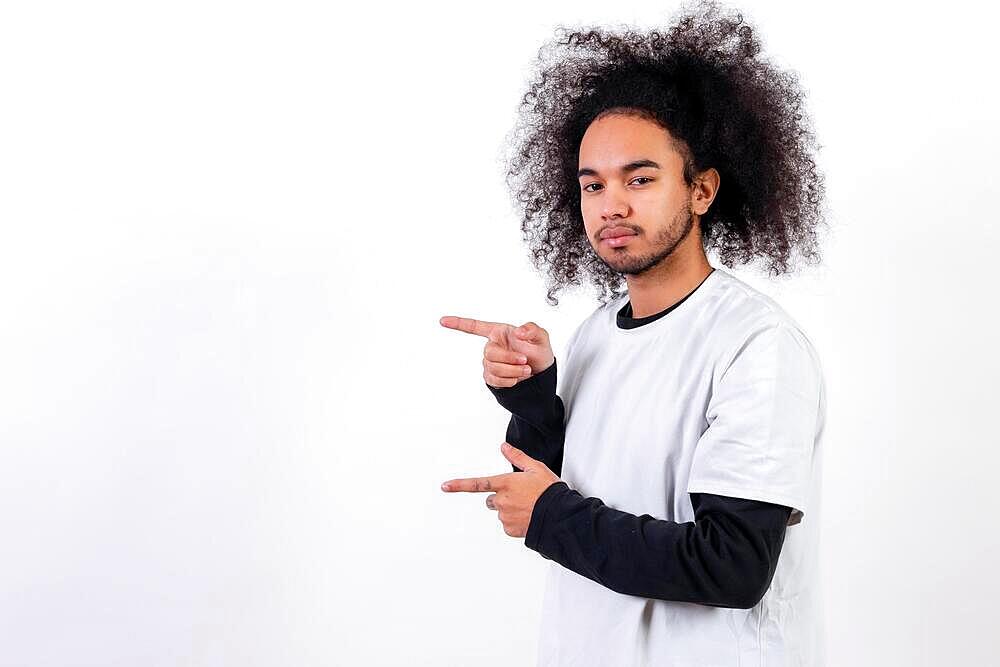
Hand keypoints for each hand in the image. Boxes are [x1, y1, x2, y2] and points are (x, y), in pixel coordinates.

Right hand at [438, 315, 554, 387]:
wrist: (541, 376)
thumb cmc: (539, 353)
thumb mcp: (542, 337)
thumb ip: (531, 329)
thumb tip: (518, 332)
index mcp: (500, 333)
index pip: (476, 327)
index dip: (459, 323)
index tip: (443, 320)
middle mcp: (493, 346)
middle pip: (489, 352)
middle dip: (508, 358)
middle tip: (524, 360)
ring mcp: (491, 362)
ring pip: (492, 367)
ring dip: (511, 371)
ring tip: (526, 370)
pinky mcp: (492, 377)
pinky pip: (493, 379)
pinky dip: (508, 380)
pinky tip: (517, 378)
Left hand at [440, 442, 560, 537]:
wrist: (559, 515)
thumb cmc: (549, 491)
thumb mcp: (536, 468)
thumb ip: (517, 457)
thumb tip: (504, 447)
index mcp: (505, 483)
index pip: (477, 484)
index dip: (459, 485)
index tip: (445, 486)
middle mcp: (501, 500)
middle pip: (491, 500)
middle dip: (500, 498)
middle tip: (519, 497)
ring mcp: (504, 516)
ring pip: (501, 512)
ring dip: (510, 510)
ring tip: (528, 507)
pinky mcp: (510, 530)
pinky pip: (508, 526)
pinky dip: (515, 522)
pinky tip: (528, 517)